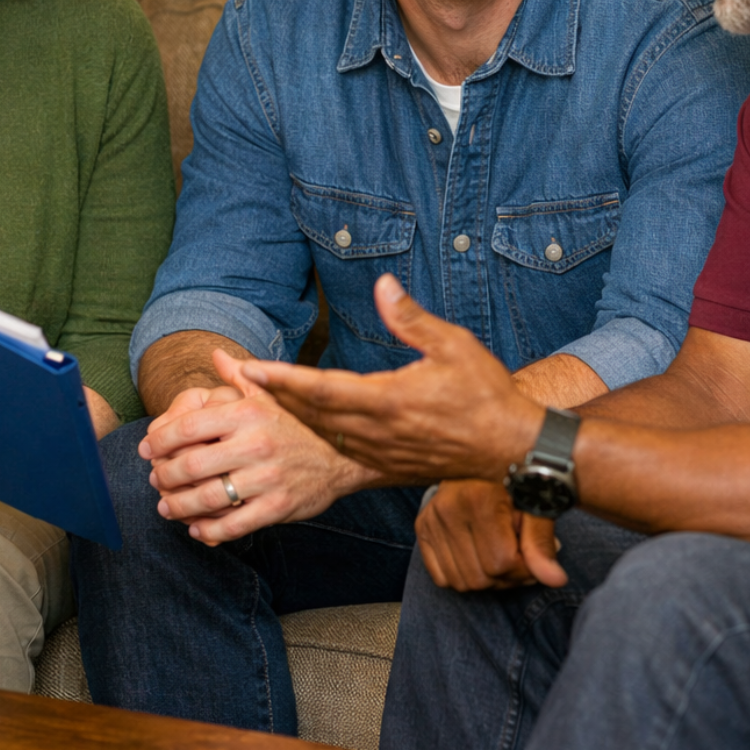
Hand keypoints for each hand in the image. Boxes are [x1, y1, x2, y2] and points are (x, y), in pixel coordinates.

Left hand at [141, 350, 377, 543]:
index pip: (189, 427)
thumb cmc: (297, 427)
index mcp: (248, 414)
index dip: (159, 440)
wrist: (342, 458)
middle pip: (191, 465)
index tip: (147, 449)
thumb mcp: (271, 397)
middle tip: (155, 480)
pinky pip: (233, 524)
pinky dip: (208, 530)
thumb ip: (241, 377)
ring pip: (207, 498)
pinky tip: (197, 528)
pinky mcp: (277, 507)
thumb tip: (216, 354)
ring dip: (179, 506)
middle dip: (164, 477)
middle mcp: (256, 444)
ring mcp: (267, 478)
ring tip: (166, 507)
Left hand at [243, 276, 542, 485]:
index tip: (249, 370)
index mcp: (388, 400)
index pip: (320, 388)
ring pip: (322, 434)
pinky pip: (340, 449)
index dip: (281, 380)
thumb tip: (382, 285)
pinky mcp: (387, 465)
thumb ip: (412, 318)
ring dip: (290, 417)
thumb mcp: (455, 345)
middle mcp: (376, 432)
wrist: (509, 447)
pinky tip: (304, 425)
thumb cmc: (486, 394)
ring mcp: (380, 453)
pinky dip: (316, 435)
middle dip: (273, 397)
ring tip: (263, 400)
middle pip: (311, 414)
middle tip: (240, 383)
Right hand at [416, 479, 567, 591]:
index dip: (524, 568)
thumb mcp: (535, 504)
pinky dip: (463, 576)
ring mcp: (431, 519)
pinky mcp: (422, 528)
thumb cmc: (515, 479)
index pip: (502, 563)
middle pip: (481, 578)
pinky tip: (478, 556)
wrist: (482, 457)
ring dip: (486, 580)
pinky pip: (442, 578)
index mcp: (478, 499)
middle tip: (519, 556)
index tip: (532, 553)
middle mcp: (448, 509)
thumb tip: (555, 580)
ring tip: (500, 555)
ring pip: (462, 582)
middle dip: (507, 577)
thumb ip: (541, 543)